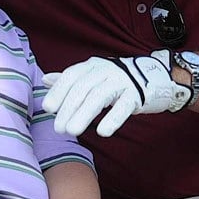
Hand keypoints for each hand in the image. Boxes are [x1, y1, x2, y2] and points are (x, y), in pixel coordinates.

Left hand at [43, 51, 190, 136]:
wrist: (154, 78)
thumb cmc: (116, 81)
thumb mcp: (92, 76)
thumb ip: (69, 79)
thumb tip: (45, 80)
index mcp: (92, 66)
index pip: (71, 76)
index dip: (58, 91)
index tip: (47, 108)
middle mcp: (105, 70)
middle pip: (83, 88)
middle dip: (68, 108)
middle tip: (58, 129)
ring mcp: (122, 81)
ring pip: (99, 97)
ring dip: (84, 114)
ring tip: (72, 131)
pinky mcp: (137, 94)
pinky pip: (124, 106)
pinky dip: (113, 119)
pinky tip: (103, 132)